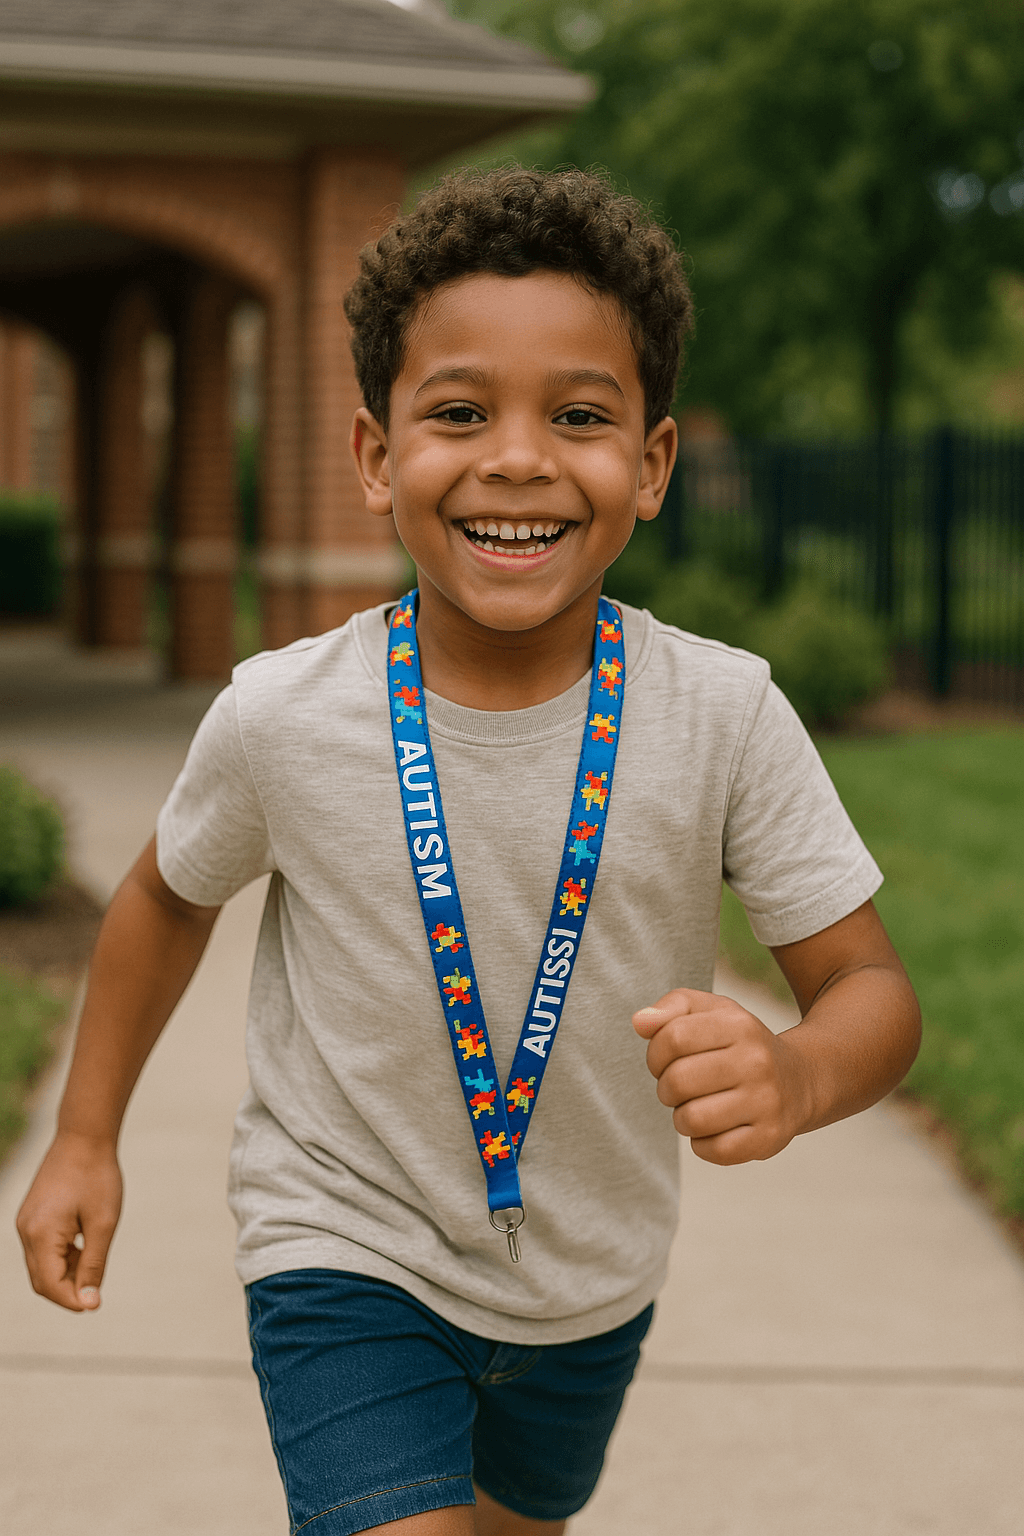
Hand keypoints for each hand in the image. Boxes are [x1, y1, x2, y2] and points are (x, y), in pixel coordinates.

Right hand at [16, 1132, 122, 1310]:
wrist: (84, 1136)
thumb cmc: (98, 1177)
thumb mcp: (103, 1224)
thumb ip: (94, 1265)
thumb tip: (89, 1302)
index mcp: (41, 1234)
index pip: (50, 1285)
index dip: (73, 1300)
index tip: (97, 1304)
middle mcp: (26, 1231)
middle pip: (42, 1280)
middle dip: (68, 1291)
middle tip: (97, 1290)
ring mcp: (26, 1223)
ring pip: (41, 1266)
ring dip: (66, 1274)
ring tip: (94, 1259)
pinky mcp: (32, 1216)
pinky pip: (42, 1249)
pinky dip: (61, 1257)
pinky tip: (85, 1246)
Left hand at [632, 989, 811, 1163]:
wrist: (800, 1080)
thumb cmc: (741, 1045)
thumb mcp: (713, 1012)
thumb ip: (672, 1008)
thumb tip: (640, 1022)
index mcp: (739, 1025)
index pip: (672, 1037)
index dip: (656, 1053)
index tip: (666, 1061)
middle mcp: (756, 1062)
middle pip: (677, 1081)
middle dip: (666, 1088)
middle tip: (681, 1088)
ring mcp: (766, 1102)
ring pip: (691, 1120)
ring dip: (682, 1118)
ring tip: (697, 1107)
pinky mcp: (769, 1138)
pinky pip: (713, 1151)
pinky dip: (703, 1144)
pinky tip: (715, 1128)